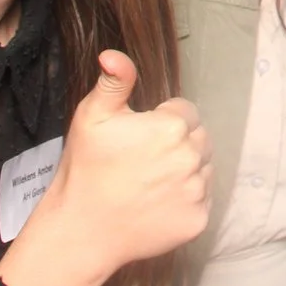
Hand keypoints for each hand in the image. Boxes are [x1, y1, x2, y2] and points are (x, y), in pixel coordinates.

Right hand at [29, 51, 211, 282]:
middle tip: (143, 160)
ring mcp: (197, 192)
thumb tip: (114, 54)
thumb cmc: (85, 170)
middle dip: (177, 143)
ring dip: (185, 170)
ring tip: (149, 181)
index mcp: (172, 127)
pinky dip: (186, 199)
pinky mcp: (198, 220)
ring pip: (203, 167)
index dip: (161, 120)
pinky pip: (203, 198)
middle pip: (199, 138)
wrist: (81, 231)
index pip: (185, 111)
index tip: (139, 137)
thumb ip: (114, 81)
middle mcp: (192, 158)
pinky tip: (157, 202)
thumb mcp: (92, 117)